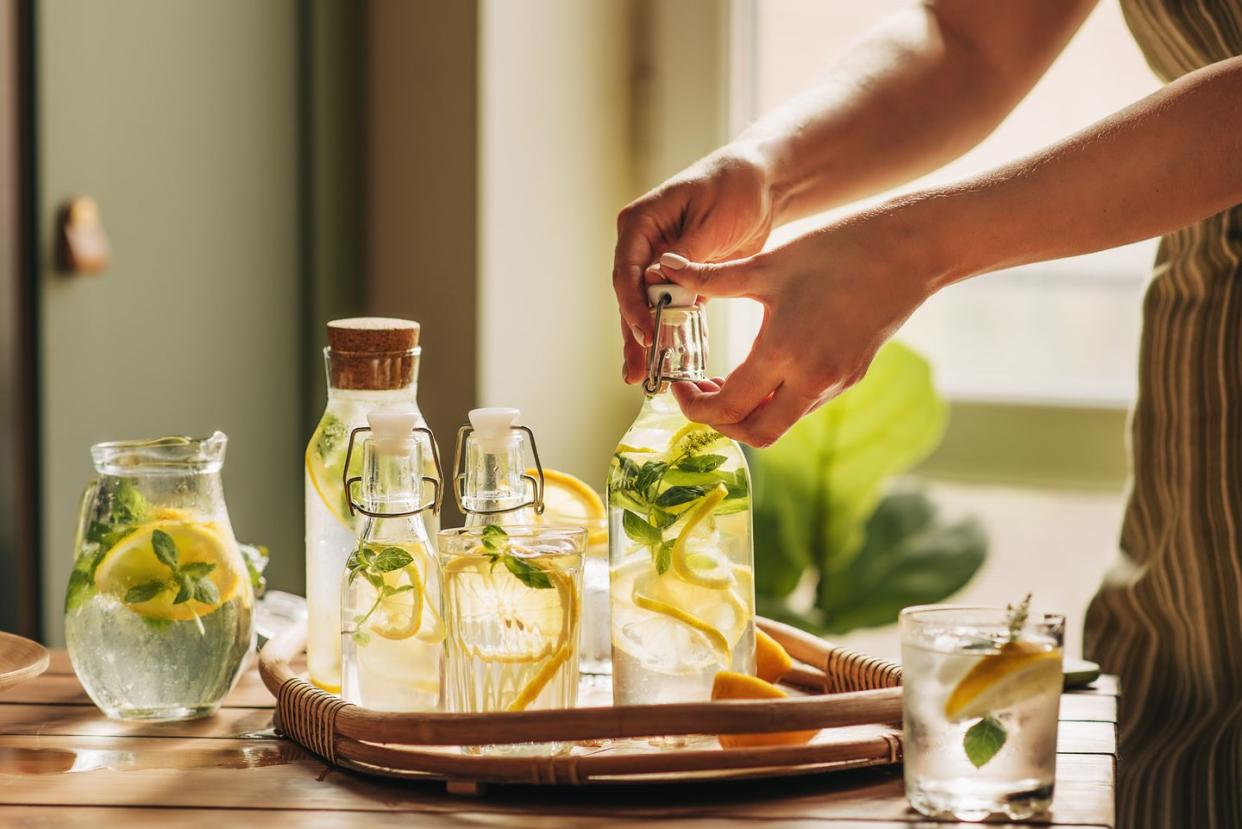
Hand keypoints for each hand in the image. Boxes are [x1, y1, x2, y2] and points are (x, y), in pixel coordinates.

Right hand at [613, 146, 776, 383]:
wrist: (764, 182)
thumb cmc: (737, 188)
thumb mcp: (712, 221)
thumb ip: (686, 255)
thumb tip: (658, 283)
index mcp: (640, 222)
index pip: (626, 271)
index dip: (632, 306)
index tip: (646, 335)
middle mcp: (642, 243)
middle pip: (630, 296)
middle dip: (633, 335)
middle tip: (636, 372)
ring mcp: (659, 261)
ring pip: (646, 307)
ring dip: (646, 341)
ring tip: (643, 377)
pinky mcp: (680, 277)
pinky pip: (668, 309)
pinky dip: (668, 334)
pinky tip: (665, 362)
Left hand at [657, 207, 936, 446]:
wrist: (907, 251)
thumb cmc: (835, 250)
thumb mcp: (765, 265)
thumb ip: (711, 277)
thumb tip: (662, 266)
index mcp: (784, 351)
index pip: (727, 406)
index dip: (694, 404)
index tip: (679, 384)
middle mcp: (811, 378)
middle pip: (755, 434)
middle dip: (719, 423)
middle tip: (699, 393)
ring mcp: (836, 383)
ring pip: (780, 423)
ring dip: (747, 412)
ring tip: (722, 380)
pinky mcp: (851, 378)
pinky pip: (803, 406)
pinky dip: (774, 400)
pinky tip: (760, 370)